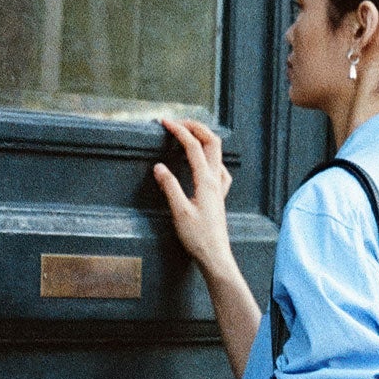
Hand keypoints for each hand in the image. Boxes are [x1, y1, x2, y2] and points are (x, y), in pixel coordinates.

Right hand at [154, 115, 234, 276]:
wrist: (215, 256)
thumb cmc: (198, 238)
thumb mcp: (179, 212)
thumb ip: (169, 187)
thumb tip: (159, 166)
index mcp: (206, 181)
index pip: (193, 147)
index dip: (179, 131)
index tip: (165, 123)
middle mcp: (216, 181)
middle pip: (212, 142)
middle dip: (196, 127)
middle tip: (179, 123)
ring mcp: (220, 188)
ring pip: (218, 153)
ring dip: (204, 139)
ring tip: (190, 135)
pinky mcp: (219, 196)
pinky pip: (220, 169)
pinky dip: (211, 157)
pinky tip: (206, 163)